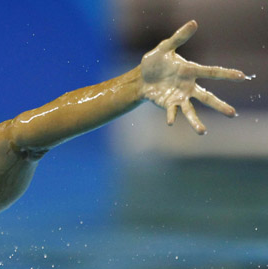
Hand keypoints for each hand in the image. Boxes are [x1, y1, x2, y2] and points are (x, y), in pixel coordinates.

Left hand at [140, 20, 246, 134]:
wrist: (140, 77)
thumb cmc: (155, 62)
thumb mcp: (164, 48)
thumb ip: (178, 38)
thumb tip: (194, 23)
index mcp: (190, 71)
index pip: (212, 72)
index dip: (226, 74)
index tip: (241, 76)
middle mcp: (188, 87)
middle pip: (207, 98)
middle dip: (219, 106)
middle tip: (233, 114)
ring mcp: (179, 97)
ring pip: (190, 111)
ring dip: (196, 121)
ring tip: (202, 131)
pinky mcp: (167, 104)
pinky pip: (171, 112)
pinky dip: (171, 116)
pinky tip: (170, 122)